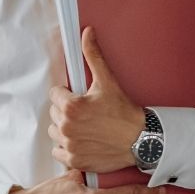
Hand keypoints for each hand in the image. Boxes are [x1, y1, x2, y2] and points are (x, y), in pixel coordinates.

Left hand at [49, 27, 145, 172]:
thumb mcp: (107, 81)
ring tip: (84, 126)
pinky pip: (58, 152)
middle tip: (86, 113)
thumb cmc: (124, 112)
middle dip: (66, 111)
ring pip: (55, 132)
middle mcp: (66, 127)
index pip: (55, 94)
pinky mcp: (74, 160)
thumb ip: (93, 55)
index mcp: (70, 106)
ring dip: (65, 129)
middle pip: (54, 113)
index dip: (68, 94)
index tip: (81, 99)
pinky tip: (81, 141)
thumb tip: (86, 33)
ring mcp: (69, 145)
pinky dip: (67, 148)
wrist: (140, 139)